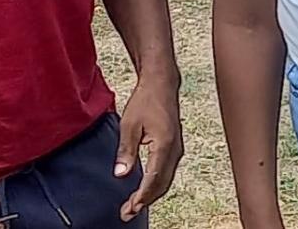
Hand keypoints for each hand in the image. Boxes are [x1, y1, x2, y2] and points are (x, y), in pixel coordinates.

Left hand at [115, 76, 183, 221]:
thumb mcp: (129, 124)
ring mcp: (177, 150)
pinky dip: (156, 184)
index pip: (153, 179)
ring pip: (165, 180)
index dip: (141, 196)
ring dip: (150, 194)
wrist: (161, 85)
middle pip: (162, 185)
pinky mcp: (174, 148)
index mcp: (164, 146)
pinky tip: (144, 188)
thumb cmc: (145, 101)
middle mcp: (175, 151)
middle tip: (127, 213)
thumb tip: (120, 174)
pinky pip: (166, 172)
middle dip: (145, 201)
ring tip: (133, 205)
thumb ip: (126, 151)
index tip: (130, 208)